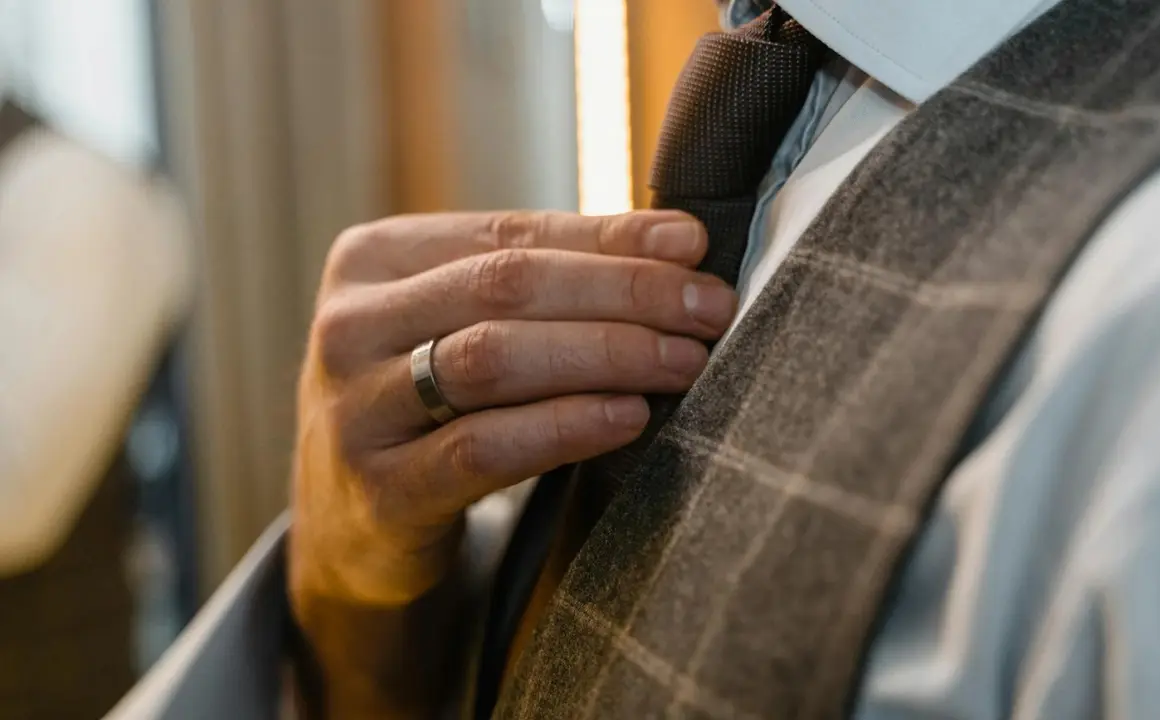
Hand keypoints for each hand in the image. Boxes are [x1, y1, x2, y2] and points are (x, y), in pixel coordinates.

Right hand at [289, 210, 736, 608]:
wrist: (350, 525)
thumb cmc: (428, 403)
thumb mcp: (464, 324)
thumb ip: (550, 277)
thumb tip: (679, 242)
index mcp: (371, 258)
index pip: (510, 232)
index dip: (610, 238)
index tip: (694, 248)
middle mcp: (349, 324)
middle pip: (505, 285)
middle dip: (623, 293)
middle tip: (708, 309)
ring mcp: (355, 408)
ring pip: (494, 358)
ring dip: (606, 353)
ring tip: (683, 361)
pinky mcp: (379, 490)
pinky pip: (484, 448)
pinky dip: (565, 426)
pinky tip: (628, 417)